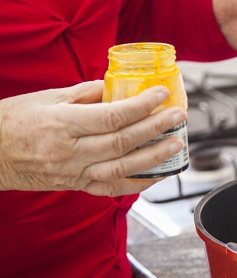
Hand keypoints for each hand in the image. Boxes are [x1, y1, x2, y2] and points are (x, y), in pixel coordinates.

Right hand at [0, 80, 187, 196]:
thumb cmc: (13, 121)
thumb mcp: (47, 98)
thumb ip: (87, 94)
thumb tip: (120, 89)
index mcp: (62, 123)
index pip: (112, 116)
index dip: (141, 106)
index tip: (161, 95)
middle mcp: (69, 151)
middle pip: (122, 141)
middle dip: (155, 129)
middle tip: (178, 117)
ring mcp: (73, 172)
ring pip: (122, 167)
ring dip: (154, 157)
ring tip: (176, 144)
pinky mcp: (75, 186)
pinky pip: (112, 189)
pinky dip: (138, 182)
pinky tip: (158, 174)